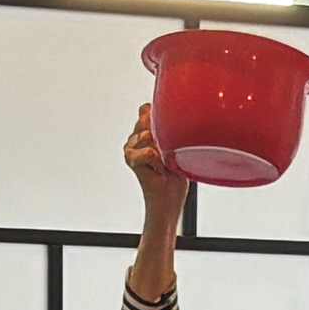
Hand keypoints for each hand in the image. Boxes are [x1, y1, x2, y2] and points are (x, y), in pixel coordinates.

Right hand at [121, 106, 194, 260]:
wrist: (169, 199)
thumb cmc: (176, 174)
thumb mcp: (177, 145)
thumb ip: (168, 127)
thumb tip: (166, 113)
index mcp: (145, 131)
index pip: (146, 110)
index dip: (158, 118)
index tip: (169, 136)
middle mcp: (134, 138)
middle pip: (147, 120)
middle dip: (162, 136)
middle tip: (167, 155)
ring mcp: (130, 148)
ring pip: (148, 135)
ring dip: (162, 151)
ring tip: (164, 164)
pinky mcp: (131, 159)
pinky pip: (149, 152)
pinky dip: (160, 163)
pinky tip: (160, 171)